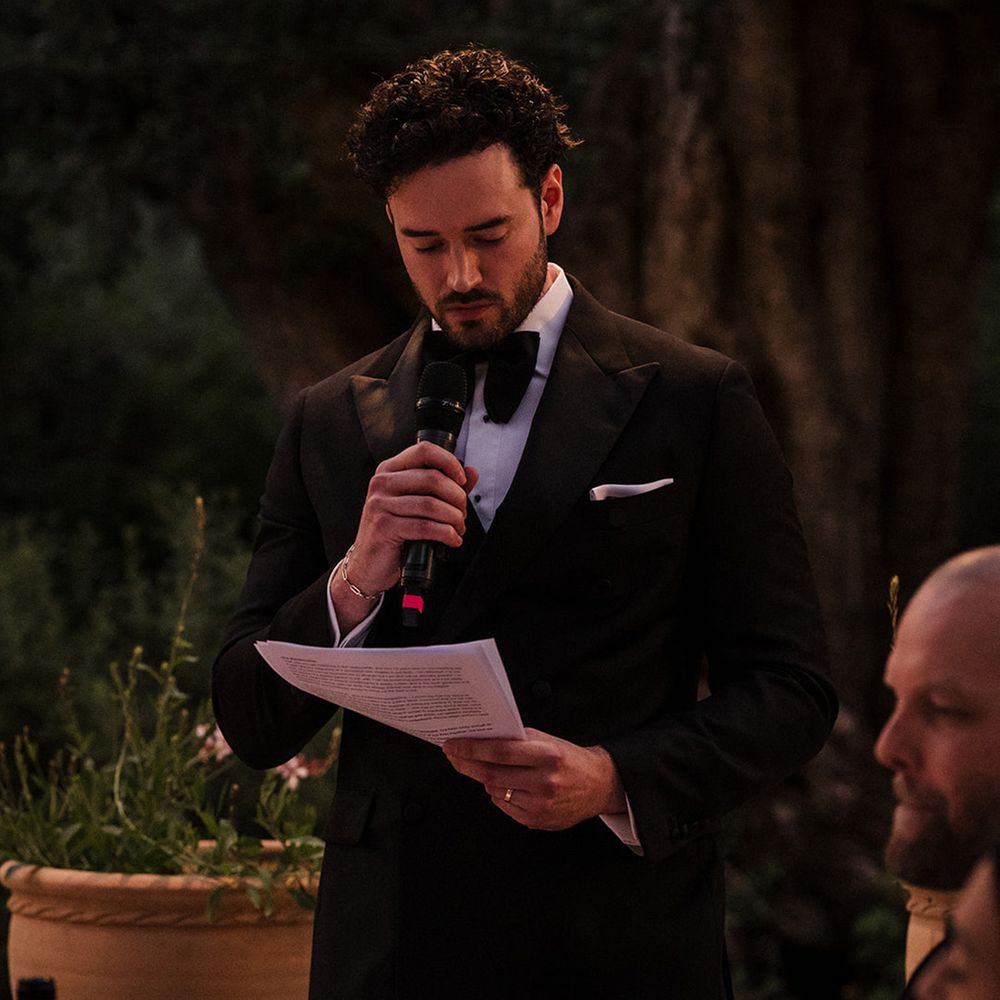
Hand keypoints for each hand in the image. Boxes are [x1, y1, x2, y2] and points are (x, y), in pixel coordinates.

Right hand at [342, 440, 479, 593]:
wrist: (369, 565)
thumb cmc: (393, 533)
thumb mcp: (418, 505)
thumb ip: (445, 487)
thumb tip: (472, 472)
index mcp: (390, 471)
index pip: (424, 451)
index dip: (449, 462)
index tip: (462, 480)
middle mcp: (382, 483)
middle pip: (432, 478)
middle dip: (457, 498)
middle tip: (462, 513)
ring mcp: (380, 504)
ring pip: (431, 504)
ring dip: (454, 518)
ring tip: (458, 528)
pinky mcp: (383, 526)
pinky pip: (425, 526)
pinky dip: (446, 534)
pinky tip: (452, 539)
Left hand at [442, 728, 626, 830]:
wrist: (598, 785)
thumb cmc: (568, 758)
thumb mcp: (548, 741)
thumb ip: (518, 741)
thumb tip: (480, 739)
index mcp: (548, 755)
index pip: (500, 752)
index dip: (472, 749)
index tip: (452, 744)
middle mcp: (544, 782)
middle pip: (492, 774)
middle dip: (466, 763)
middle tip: (452, 755)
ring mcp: (540, 805)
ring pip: (494, 790)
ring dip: (484, 778)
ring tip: (482, 767)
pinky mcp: (536, 821)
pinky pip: (503, 805)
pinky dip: (498, 793)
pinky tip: (505, 785)